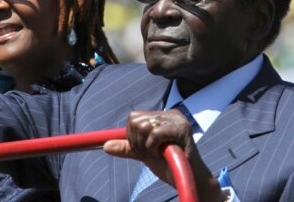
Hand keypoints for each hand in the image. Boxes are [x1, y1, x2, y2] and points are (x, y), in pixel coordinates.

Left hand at [104, 109, 223, 200]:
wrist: (188, 179)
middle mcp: (170, 114)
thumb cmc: (169, 165)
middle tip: (151, 153)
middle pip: (135, 120)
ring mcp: (177, 119)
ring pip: (143, 126)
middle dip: (137, 142)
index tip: (144, 150)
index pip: (133, 117)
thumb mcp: (144, 154)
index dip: (132, 136)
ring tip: (158, 154)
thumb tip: (105, 146)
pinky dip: (153, 147)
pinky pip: (154, 133)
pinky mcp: (182, 128)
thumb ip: (127, 148)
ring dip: (146, 146)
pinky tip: (162, 154)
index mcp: (162, 116)